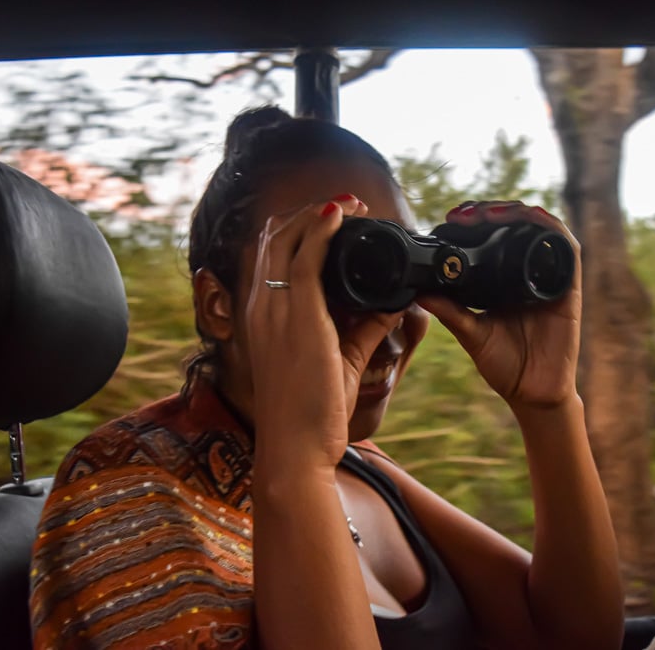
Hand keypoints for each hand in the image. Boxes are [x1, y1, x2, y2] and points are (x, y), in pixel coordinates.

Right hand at [246, 196, 403, 467]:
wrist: (296, 449)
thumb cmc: (311, 412)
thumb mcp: (340, 360)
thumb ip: (363, 328)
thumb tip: (393, 303)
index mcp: (264, 315)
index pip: (271, 253)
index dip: (299, 227)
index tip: (335, 217)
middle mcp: (261, 306)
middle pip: (274, 236)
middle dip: (310, 212)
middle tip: (348, 205)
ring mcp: (275, 309)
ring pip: (287, 238)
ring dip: (319, 213)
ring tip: (351, 204)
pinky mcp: (298, 316)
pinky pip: (305, 258)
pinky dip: (321, 229)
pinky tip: (340, 214)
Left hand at [416, 201, 581, 409]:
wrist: (533, 394)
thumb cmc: (505, 366)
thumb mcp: (471, 334)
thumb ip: (450, 313)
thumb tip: (420, 292)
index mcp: (505, 280)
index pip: (497, 237)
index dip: (478, 220)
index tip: (453, 217)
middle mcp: (529, 274)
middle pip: (519, 226)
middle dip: (494, 211)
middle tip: (467, 213)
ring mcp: (549, 279)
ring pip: (542, 229)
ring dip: (519, 212)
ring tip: (492, 212)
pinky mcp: (568, 289)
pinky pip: (568, 250)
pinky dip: (552, 228)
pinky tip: (533, 219)